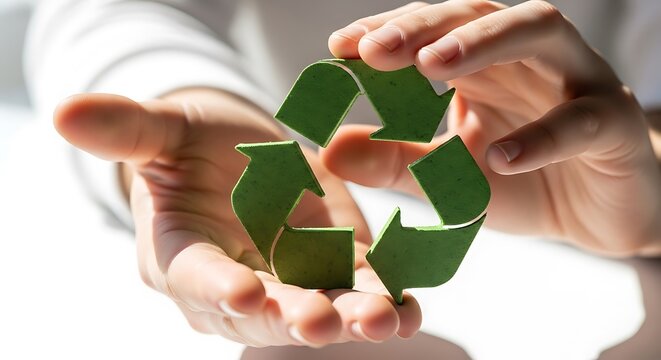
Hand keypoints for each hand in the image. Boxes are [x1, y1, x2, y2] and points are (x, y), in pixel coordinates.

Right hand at [53, 88, 420, 345]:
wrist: (243, 156)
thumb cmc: (193, 146)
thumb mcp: (165, 131)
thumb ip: (129, 130)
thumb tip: (67, 110)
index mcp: (182, 253)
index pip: (194, 276)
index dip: (215, 287)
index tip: (241, 292)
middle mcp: (234, 283)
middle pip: (260, 312)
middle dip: (291, 318)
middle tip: (320, 320)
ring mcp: (287, 283)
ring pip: (316, 311)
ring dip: (349, 320)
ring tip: (383, 318)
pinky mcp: (331, 271)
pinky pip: (357, 293)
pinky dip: (385, 303)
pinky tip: (409, 308)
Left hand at [324, 0, 660, 255]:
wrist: (601, 217)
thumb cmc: (525, 182)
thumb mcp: (449, 176)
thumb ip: (396, 161)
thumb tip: (330, 148)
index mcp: (486, 65)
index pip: (434, 31)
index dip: (389, 32)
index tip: (341, 47)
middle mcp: (529, 59)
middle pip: (479, 15)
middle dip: (424, 27)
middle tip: (374, 49)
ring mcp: (578, 82)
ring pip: (539, 34)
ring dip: (484, 43)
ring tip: (432, 65)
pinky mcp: (615, 125)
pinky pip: (581, 120)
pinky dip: (541, 136)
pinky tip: (502, 154)